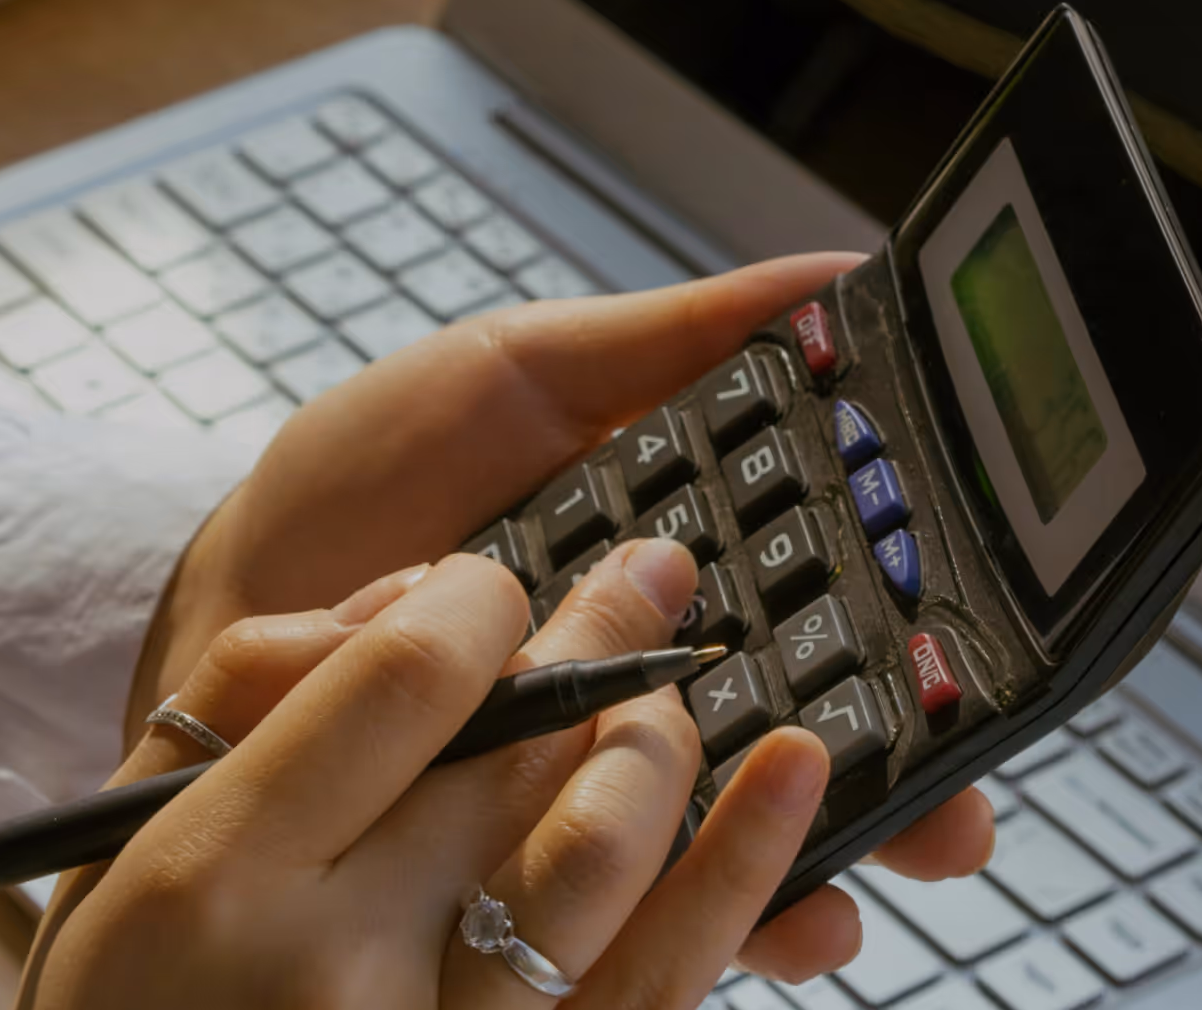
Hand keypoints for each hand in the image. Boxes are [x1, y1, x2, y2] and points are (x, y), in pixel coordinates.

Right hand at [39, 547, 844, 1008]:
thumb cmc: (121, 1008)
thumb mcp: (123, 841)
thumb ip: (248, 693)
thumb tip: (417, 593)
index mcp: (223, 874)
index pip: (409, 676)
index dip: (481, 598)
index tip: (495, 584)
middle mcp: (338, 967)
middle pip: (520, 750)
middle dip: (597, 637)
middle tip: (644, 576)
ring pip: (603, 853)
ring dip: (661, 739)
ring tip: (676, 683)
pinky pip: (664, 985)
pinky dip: (744, 868)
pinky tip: (789, 774)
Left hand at [127, 259, 993, 980]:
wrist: (225, 590)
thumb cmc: (369, 482)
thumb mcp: (520, 373)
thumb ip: (668, 341)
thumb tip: (834, 277)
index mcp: (670, 579)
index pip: (824, 609)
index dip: (909, 633)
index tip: (977, 648)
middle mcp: (641, 690)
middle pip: (803, 744)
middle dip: (900, 782)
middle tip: (961, 803)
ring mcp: (578, 784)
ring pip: (728, 841)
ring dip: (810, 866)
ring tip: (867, 877)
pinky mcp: (504, 863)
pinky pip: (608, 908)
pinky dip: (679, 924)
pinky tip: (753, 918)